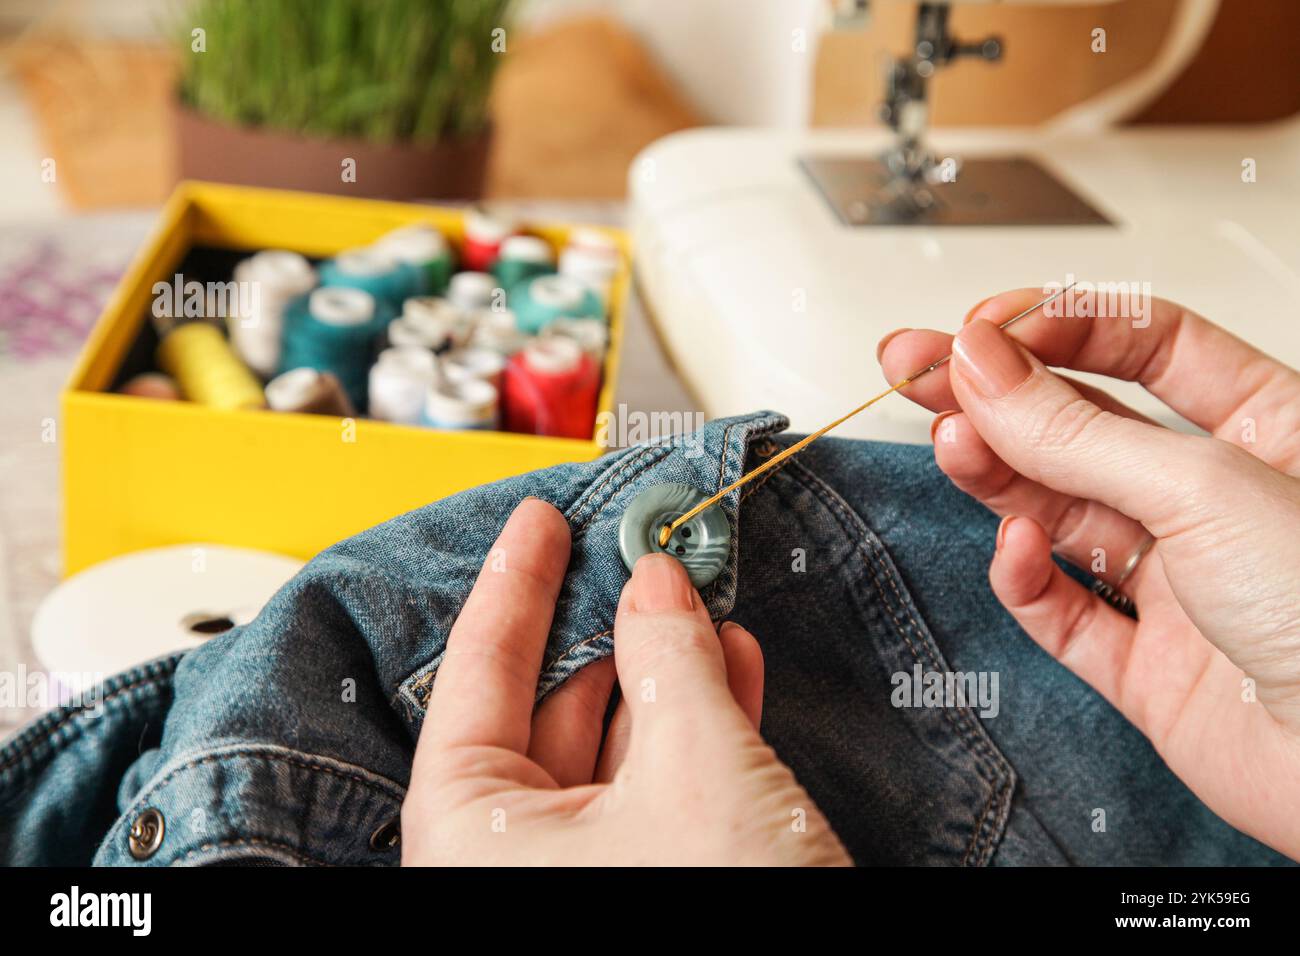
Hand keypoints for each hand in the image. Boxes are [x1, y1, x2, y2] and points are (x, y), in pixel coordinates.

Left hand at [401, 498, 848, 865]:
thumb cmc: (721, 921)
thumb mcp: (700, 768)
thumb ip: (671, 660)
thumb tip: (657, 583)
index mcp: (470, 838)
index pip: (476, 677)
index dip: (514, 586)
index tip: (538, 523)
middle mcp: (510, 861)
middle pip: (547, 708)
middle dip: (607, 627)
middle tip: (639, 554)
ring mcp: (580, 875)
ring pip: (611, 746)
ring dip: (663, 671)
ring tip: (697, 604)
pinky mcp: (645, 880)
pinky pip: (654, 787)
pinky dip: (694, 726)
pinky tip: (728, 668)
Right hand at [878, 290, 1299, 859]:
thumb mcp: (1205, 488)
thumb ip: (1079, 431)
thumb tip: (985, 368)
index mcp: (1270, 430)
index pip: (1148, 346)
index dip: (1062, 327)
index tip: (985, 330)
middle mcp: (1216, 502)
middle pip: (1084, 424)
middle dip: (994, 394)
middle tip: (917, 368)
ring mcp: (1179, 584)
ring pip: (1060, 512)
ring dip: (999, 474)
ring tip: (954, 444)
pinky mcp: (1145, 665)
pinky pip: (1063, 612)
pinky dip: (1028, 580)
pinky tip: (1016, 550)